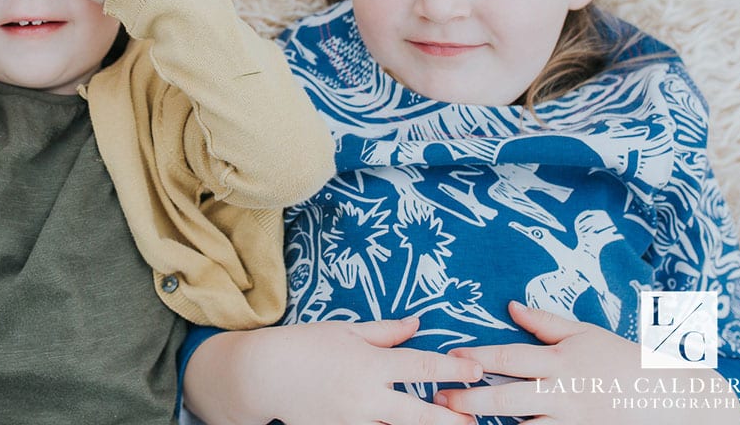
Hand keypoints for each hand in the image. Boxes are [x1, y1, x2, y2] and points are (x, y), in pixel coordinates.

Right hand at [182, 319, 480, 424]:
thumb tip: (417, 325)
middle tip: (477, 421)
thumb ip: (385, 331)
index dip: (454, 369)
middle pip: (420, 412)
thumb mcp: (346, 331)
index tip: (478, 370)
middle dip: (452, 419)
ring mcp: (353, 421)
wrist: (262, 374)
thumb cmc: (304, 345)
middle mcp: (366, 396)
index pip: (422, 367)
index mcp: (370, 363)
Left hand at [439, 302, 739, 424]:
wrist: (677, 399)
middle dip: (469, 401)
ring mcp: (574, 423)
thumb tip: (511, 306)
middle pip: (506, 400)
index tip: (450, 358)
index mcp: (562, 362)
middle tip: (439, 399)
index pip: (510, 359)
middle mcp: (564, 395)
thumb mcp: (587, 334)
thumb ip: (546, 323)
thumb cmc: (628, 361)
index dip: (477, 357)